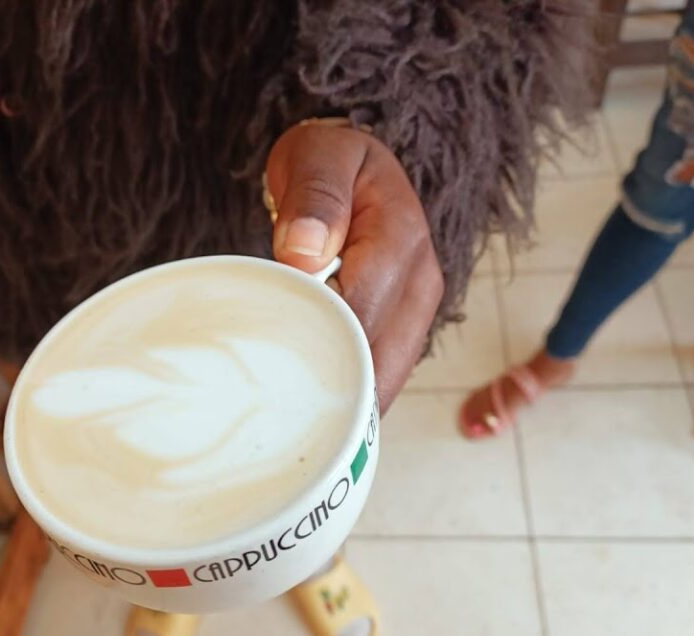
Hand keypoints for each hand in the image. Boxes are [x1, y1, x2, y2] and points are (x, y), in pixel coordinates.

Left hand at [266, 121, 443, 413]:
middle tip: (276, 410)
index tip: (272, 360)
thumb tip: (304, 251)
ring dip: (345, 401)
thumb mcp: (317, 158)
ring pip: (386, 380)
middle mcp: (421, 284)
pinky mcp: (404, 333)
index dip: (319, 340)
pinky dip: (353, 398)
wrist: (353, 170)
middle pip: (379, 360)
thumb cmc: (328, 164)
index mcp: (401, 239)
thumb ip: (314, 198)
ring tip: (296, 419)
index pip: (360, 310)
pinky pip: (382, 379)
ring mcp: (417, 314)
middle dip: (332, 388)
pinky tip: (317, 412)